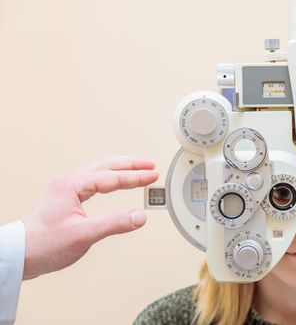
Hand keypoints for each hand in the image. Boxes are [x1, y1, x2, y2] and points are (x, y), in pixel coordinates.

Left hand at [21, 156, 158, 279]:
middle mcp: (68, 182)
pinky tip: (114, 183)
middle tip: (150, 165)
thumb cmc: (43, 244)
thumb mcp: (84, 235)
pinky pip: (93, 181)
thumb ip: (114, 223)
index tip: (153, 176)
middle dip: (130, 164)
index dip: (135, 177)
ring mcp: (65, 189)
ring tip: (138, 170)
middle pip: (106, 165)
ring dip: (120, 169)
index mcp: (72, 185)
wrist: (18, 254)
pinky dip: (109, 178)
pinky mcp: (65, 198)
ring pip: (98, 170)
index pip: (112, 177)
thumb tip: (139, 216)